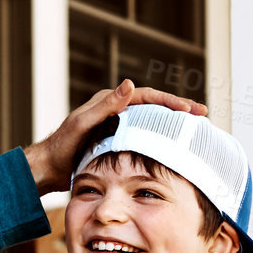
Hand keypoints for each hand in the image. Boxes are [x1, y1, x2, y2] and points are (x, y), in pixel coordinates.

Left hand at [23, 79, 208, 192]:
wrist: (49, 168)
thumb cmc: (62, 146)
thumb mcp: (83, 124)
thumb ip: (105, 106)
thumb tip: (130, 84)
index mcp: (109, 101)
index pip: (147, 96)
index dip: (171, 101)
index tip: (191, 109)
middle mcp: (115, 110)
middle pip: (154, 106)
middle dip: (179, 109)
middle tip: (203, 115)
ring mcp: (116, 125)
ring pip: (151, 121)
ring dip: (172, 124)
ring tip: (195, 129)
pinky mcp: (116, 140)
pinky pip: (143, 136)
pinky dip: (160, 139)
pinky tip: (172, 148)